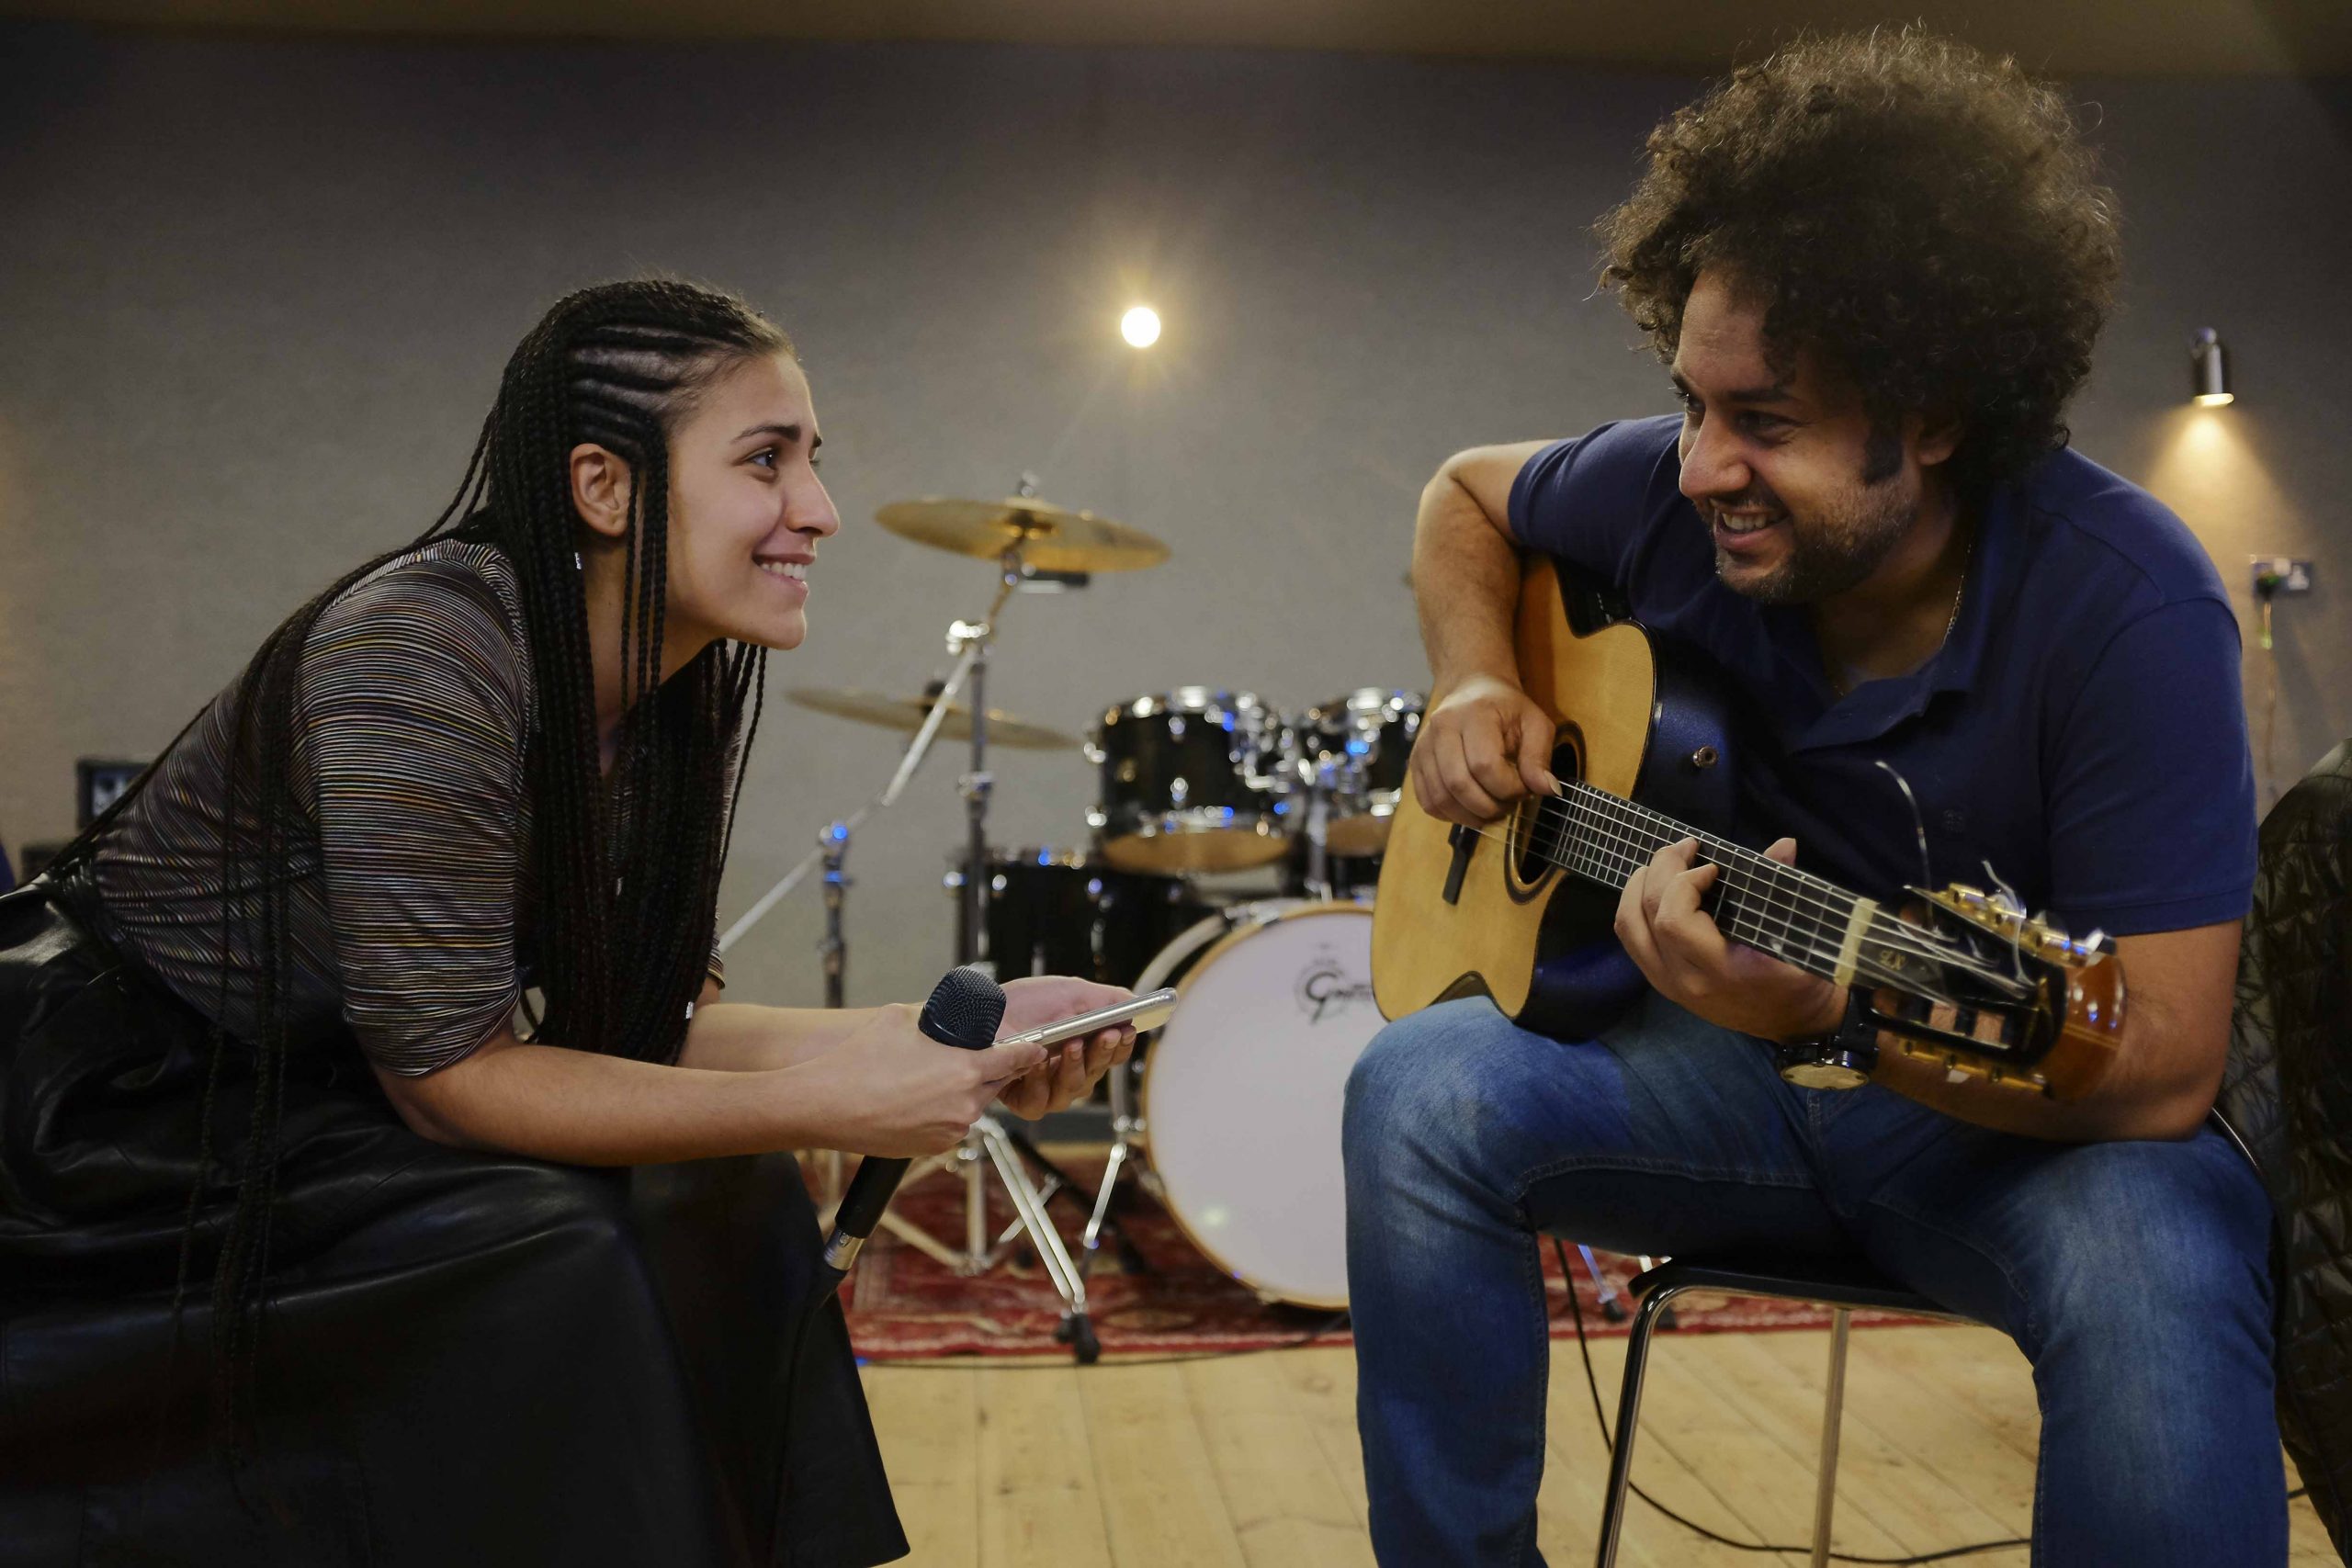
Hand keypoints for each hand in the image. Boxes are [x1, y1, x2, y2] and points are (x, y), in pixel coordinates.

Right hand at [822, 1003, 1048, 1156]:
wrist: (824, 1105)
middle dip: (988, 1071)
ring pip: (971, 1106)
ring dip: (962, 1093)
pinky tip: (915, 1100)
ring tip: (927, 1080)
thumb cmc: (858, 1061)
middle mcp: (965, 1105)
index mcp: (965, 1070)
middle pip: (994, 1084)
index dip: (1028, 1051)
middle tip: (967, 1059)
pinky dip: (942, 1112)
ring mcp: (950, 1130)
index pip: (1016, 1059)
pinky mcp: (932, 1148)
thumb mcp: (900, 1018)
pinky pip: (951, 1125)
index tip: (1037, 1048)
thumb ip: (936, 1019)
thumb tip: (949, 1017)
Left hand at [993, 975, 1139, 1120]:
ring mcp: (1045, 1087)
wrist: (979, 1011)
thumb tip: (1137, 1004)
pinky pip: (1039, 1101)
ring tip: (1073, 1044)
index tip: (1126, 1030)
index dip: (1121, 1045)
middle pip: (1096, 1073)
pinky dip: (1041, 1081)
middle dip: (1103, 1053)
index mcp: (1081, 1046)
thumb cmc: (1021, 1003)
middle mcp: (1066, 1070)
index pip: (1111, 1054)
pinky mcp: (1021, 1099)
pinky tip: (1037, 1061)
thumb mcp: (1069, 993)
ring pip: (1074, 1090)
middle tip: (1107, 1033)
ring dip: (1076, 1066)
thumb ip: (1106, 1000)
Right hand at [1410, 673, 1559, 825]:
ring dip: (1470, 815)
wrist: (1472, 689)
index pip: (1485, 765)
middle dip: (1489, 806)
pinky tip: (1471, 809)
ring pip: (1440, 798)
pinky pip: (1428, 802)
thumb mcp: (1535, 724)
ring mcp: (1423, 746)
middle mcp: (1442, 728)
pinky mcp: (1416, 762)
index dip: (1508, 788)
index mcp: (1474, 714)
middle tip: (1509, 804)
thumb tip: (1545, 789)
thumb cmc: (1507, 708)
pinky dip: (1451, 815)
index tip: (1524, 789)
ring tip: (1492, 809)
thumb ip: (1540, 756)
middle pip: (1459, 785)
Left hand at [1614, 836, 1844, 1042]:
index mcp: (1720, 970)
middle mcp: (1685, 981)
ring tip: (1663, 864)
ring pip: (1628, 928)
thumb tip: (1783, 844)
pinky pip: (1632, 940)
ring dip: (1638, 887)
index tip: (1712, 867)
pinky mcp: (1662, 985)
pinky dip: (1637, 908)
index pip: (1673, 921)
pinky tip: (1657, 889)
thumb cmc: (1800, 978)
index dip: (1683, 883)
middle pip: (1644, 916)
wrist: (1794, 1024)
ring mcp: (1668, 985)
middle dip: (1659, 870)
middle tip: (1685, 847)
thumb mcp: (1799, 936)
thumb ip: (1783, 888)